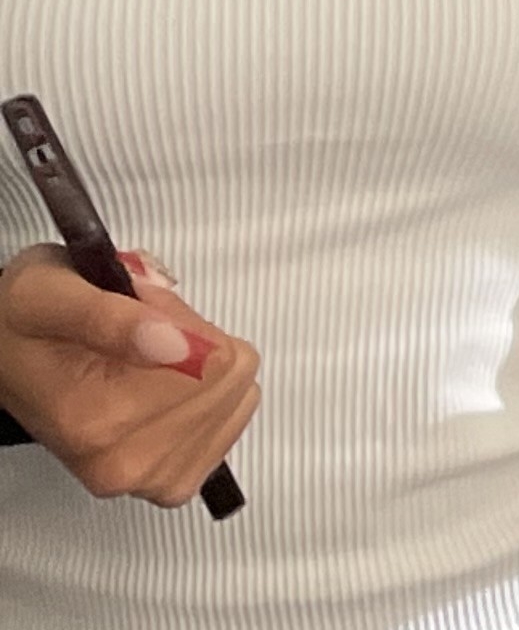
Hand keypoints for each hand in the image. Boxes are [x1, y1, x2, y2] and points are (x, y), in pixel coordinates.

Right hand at [0, 247, 260, 505]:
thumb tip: (182, 346)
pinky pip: (234, 422)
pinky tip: (164, 389)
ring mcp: (147, 478)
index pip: (216, 359)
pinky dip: (211, 397)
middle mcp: (120, 463)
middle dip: (193, 343)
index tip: (138, 315)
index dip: (182, 320)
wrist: (2, 352)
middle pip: (230, 378)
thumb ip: (115, 317)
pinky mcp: (170, 482)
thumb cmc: (23, 322)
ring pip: (237, 397)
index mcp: (94, 421)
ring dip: (201, 370)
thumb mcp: (52, 294)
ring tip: (141, 362)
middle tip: (134, 338)